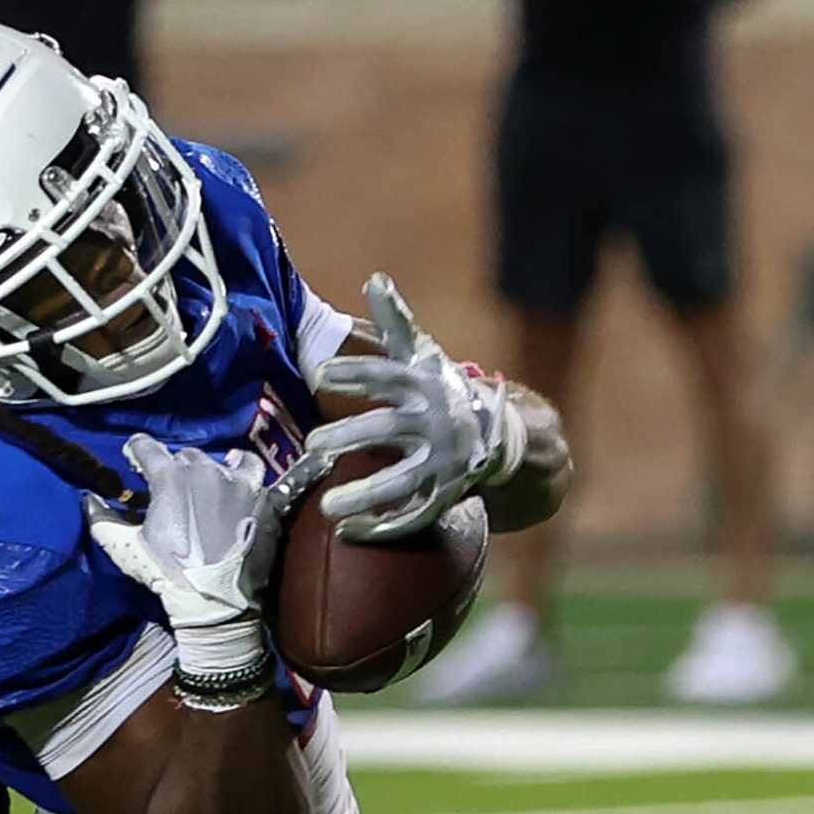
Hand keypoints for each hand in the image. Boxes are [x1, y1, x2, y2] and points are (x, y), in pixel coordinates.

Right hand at [87, 435, 278, 685]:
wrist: (215, 602)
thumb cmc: (166, 574)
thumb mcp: (124, 549)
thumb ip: (101, 519)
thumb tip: (87, 499)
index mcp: (170, 477)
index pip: (147, 447)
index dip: (136, 450)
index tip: (133, 458)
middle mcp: (208, 470)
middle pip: (187, 455)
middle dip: (176, 467)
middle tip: (172, 488)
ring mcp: (242, 483)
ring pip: (227, 459)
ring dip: (216, 466)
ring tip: (212, 480)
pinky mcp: (266, 499)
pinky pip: (260, 474)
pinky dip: (248, 476)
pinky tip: (242, 485)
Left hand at [302, 273, 522, 542]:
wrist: (501, 434)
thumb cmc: (446, 390)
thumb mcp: (424, 356)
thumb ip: (396, 323)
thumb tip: (374, 278)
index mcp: (425, 386)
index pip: (387, 376)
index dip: (356, 372)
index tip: (320, 373)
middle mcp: (435, 424)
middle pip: (389, 430)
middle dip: (352, 437)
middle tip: (312, 445)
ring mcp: (443, 464)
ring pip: (402, 482)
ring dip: (366, 496)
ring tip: (326, 507)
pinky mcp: (445, 496)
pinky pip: (413, 518)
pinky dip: (381, 529)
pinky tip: (345, 534)